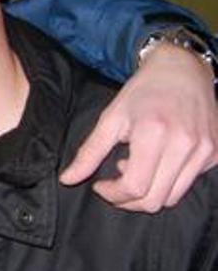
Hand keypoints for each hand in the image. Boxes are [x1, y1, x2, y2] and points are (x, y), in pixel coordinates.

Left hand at [59, 43, 217, 210]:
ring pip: (172, 198)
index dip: (112, 194)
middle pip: (154, 200)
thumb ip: (89, 152)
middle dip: (127, 200)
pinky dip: (166, 183)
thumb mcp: (111, 118)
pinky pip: (188, 184)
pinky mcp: (214, 154)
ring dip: (147, 194)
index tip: (99, 186)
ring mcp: (204, 151)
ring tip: (134, 169)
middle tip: (114, 185)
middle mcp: (185, 145)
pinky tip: (154, 163)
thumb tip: (67, 179)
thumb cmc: (142, 92)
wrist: (182, 69)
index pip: (134, 187)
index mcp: (154, 133)